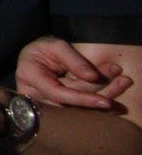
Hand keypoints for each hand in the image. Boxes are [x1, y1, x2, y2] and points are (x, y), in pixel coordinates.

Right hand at [16, 36, 131, 109]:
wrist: (33, 58)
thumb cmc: (42, 49)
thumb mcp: (56, 45)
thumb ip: (73, 60)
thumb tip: (93, 77)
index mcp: (30, 76)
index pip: (58, 94)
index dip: (83, 99)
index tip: (107, 101)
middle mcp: (35, 95)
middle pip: (72, 104)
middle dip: (100, 93)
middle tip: (124, 80)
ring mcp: (45, 104)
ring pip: (77, 108)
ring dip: (103, 96)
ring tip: (123, 82)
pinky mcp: (56, 108)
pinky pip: (78, 109)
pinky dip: (98, 102)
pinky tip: (116, 97)